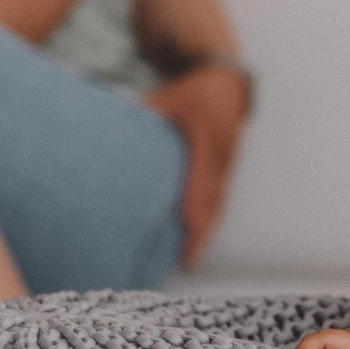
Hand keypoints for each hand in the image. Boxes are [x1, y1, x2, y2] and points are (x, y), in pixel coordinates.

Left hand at [144, 63, 248, 269]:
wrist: (228, 87)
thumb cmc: (195, 93)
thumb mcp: (173, 96)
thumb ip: (151, 110)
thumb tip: (122, 121)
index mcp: (209, 138)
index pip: (203, 176)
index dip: (195, 202)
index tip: (186, 224)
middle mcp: (221, 157)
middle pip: (213, 200)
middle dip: (201, 231)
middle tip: (186, 260)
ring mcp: (226, 168)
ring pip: (217, 206)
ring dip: (204, 234)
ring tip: (187, 261)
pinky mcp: (224, 175)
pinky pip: (217, 203)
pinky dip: (207, 224)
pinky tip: (193, 244)